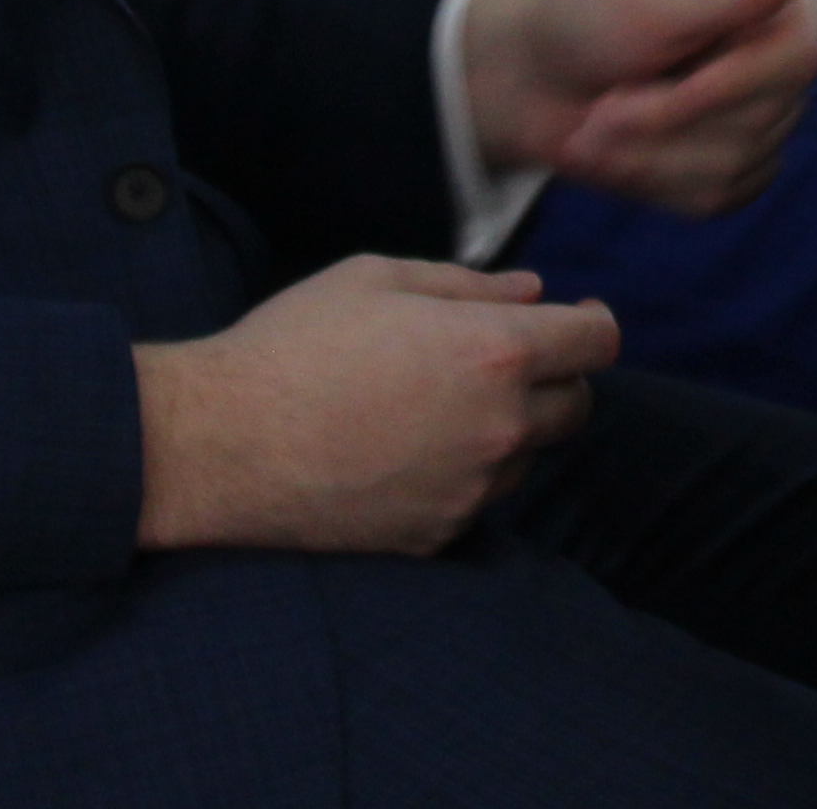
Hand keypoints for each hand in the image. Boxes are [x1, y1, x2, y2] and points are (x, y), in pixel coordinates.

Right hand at [134, 257, 615, 552]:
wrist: (219, 443)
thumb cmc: (294, 344)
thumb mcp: (378, 279)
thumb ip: (469, 283)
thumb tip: (533, 291)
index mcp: (495, 351)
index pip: (597, 342)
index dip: (589, 325)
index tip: (574, 320)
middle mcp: (499, 426)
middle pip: (576, 406)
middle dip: (553, 378)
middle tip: (500, 362)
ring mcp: (470, 490)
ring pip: (528, 458)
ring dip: (507, 431)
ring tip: (433, 408)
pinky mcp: (435, 537)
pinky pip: (476, 502)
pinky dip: (462, 477)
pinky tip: (404, 454)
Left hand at [463, 0, 816, 213]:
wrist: (528, 78)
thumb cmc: (585, 19)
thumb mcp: (649, 2)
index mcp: (770, 2)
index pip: (800, 57)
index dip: (730, 84)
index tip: (663, 81)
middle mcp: (776, 62)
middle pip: (761, 121)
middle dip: (665, 121)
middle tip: (604, 106)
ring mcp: (759, 123)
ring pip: (733, 168)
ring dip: (647, 156)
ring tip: (596, 130)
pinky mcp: (731, 174)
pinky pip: (712, 199)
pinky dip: (650, 183)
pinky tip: (615, 156)